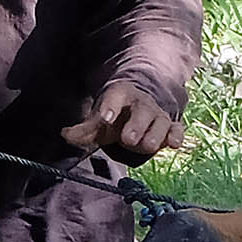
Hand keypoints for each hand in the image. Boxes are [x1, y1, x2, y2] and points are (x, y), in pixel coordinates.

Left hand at [61, 82, 177, 163]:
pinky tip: (173, 144)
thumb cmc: (117, 115)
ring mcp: (158, 114)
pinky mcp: (172, 126)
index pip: (115, 98)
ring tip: (145, 146)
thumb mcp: (99, 120)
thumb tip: (65, 135)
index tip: (106, 118)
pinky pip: (177, 130)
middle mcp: (142, 103)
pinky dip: (176, 136)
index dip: (111, 108)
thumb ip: (83, 129)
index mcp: (121, 95)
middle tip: (127, 139)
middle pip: (142, 113)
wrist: (142, 105)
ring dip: (152, 137)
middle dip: (135, 127)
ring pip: (160, 124)